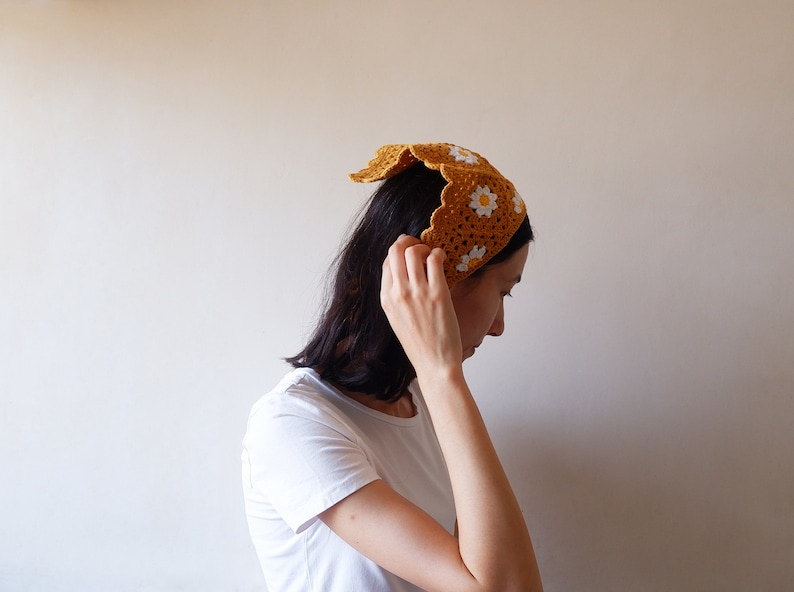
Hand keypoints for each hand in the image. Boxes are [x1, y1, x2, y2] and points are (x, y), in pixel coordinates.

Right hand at [380, 235, 462, 377]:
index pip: (387, 262)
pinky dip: (439, 253)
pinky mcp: (437, 294)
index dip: (398, 251)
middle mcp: (398, 293)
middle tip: (420, 245)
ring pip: (414, 251)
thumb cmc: (419, 344)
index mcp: (386, 299)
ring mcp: (417, 292)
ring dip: (425, 247)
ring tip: (433, 255)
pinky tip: (443, 259)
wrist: (434, 363)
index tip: (409, 251)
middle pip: (396, 250)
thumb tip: (403, 275)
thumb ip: (396, 297)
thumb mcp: (396, 319)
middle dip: (408, 241)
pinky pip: (435, 260)